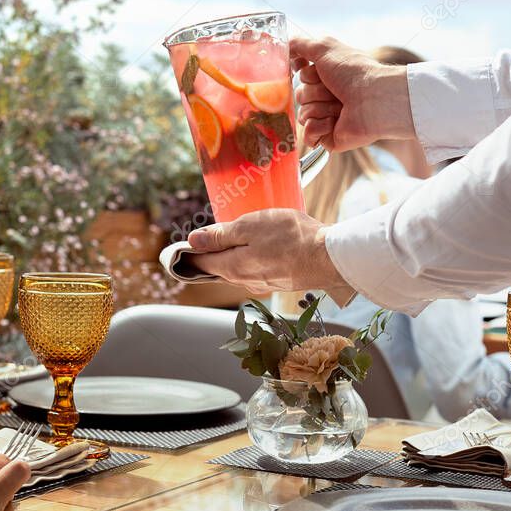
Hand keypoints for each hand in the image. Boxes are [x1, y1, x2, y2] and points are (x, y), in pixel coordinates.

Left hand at [186, 209, 348, 295]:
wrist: (330, 257)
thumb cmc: (291, 237)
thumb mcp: (250, 227)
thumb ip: (220, 235)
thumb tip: (192, 240)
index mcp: (232, 268)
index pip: (200, 263)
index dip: (188, 253)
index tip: (181, 245)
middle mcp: (244, 281)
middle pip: (217, 268)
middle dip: (208, 254)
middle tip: (201, 240)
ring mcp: (262, 283)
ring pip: (237, 269)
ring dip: (229, 256)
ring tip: (228, 240)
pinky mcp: (279, 280)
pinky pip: (255, 270)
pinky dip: (248, 259)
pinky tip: (255, 248)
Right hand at [290, 36, 414, 150]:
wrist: (374, 99)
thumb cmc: (354, 72)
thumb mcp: (324, 48)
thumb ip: (301, 44)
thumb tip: (285, 46)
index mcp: (328, 77)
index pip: (300, 78)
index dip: (307, 75)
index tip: (319, 72)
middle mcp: (328, 97)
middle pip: (299, 96)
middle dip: (314, 93)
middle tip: (334, 91)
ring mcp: (328, 118)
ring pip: (303, 115)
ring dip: (320, 108)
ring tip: (340, 107)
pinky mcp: (328, 138)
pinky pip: (307, 135)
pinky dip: (318, 127)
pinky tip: (334, 123)